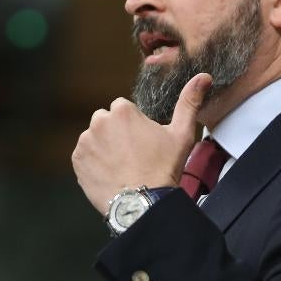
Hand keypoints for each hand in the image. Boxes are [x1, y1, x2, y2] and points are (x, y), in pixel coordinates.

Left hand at [72, 72, 212, 212]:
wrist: (143, 203)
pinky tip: (110, 173)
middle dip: (116, 133)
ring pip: (95, 138)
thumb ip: (189, 102)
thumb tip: (203, 77)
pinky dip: (94, 162)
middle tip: (133, 155)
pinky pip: (84, 155)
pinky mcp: (77, 160)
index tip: (142, 142)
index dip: (134, 126)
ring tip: (122, 166)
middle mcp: (99, 122)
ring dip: (104, 147)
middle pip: (107, 121)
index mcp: (122, 111)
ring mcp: (85, 142)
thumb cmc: (163, 168)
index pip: (124, 110)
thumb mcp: (182, 134)